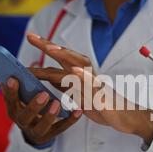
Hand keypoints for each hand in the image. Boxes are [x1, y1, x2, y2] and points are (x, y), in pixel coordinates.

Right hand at [0, 77, 82, 145]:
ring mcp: (37, 130)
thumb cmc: (27, 108)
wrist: (36, 131)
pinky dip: (70, 120)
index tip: (13, 79)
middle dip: (33, 105)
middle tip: (44, 94)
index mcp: (14, 110)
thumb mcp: (20, 100)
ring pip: (42, 126)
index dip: (11, 91)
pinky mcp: (51, 134)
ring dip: (50, 115)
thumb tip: (9, 75)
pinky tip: (78, 111)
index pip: (10, 101)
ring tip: (57, 103)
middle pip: (25, 116)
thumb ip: (17, 89)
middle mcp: (23, 122)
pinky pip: (62, 128)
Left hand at [26, 33, 152, 143]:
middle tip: (31, 37)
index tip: (30, 36)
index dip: (45, 46)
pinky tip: (74, 70)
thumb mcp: (76, 92)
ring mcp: (93, 82)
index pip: (59, 58)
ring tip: (50, 48)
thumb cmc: (100, 104)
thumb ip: (63, 83)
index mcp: (78, 73)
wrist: (122, 115)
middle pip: (65, 55)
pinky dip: (84, 76)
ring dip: (64, 55)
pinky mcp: (101, 94)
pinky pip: (92, 83)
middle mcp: (85, 73)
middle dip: (49, 46)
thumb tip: (44, 76)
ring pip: (78, 64)